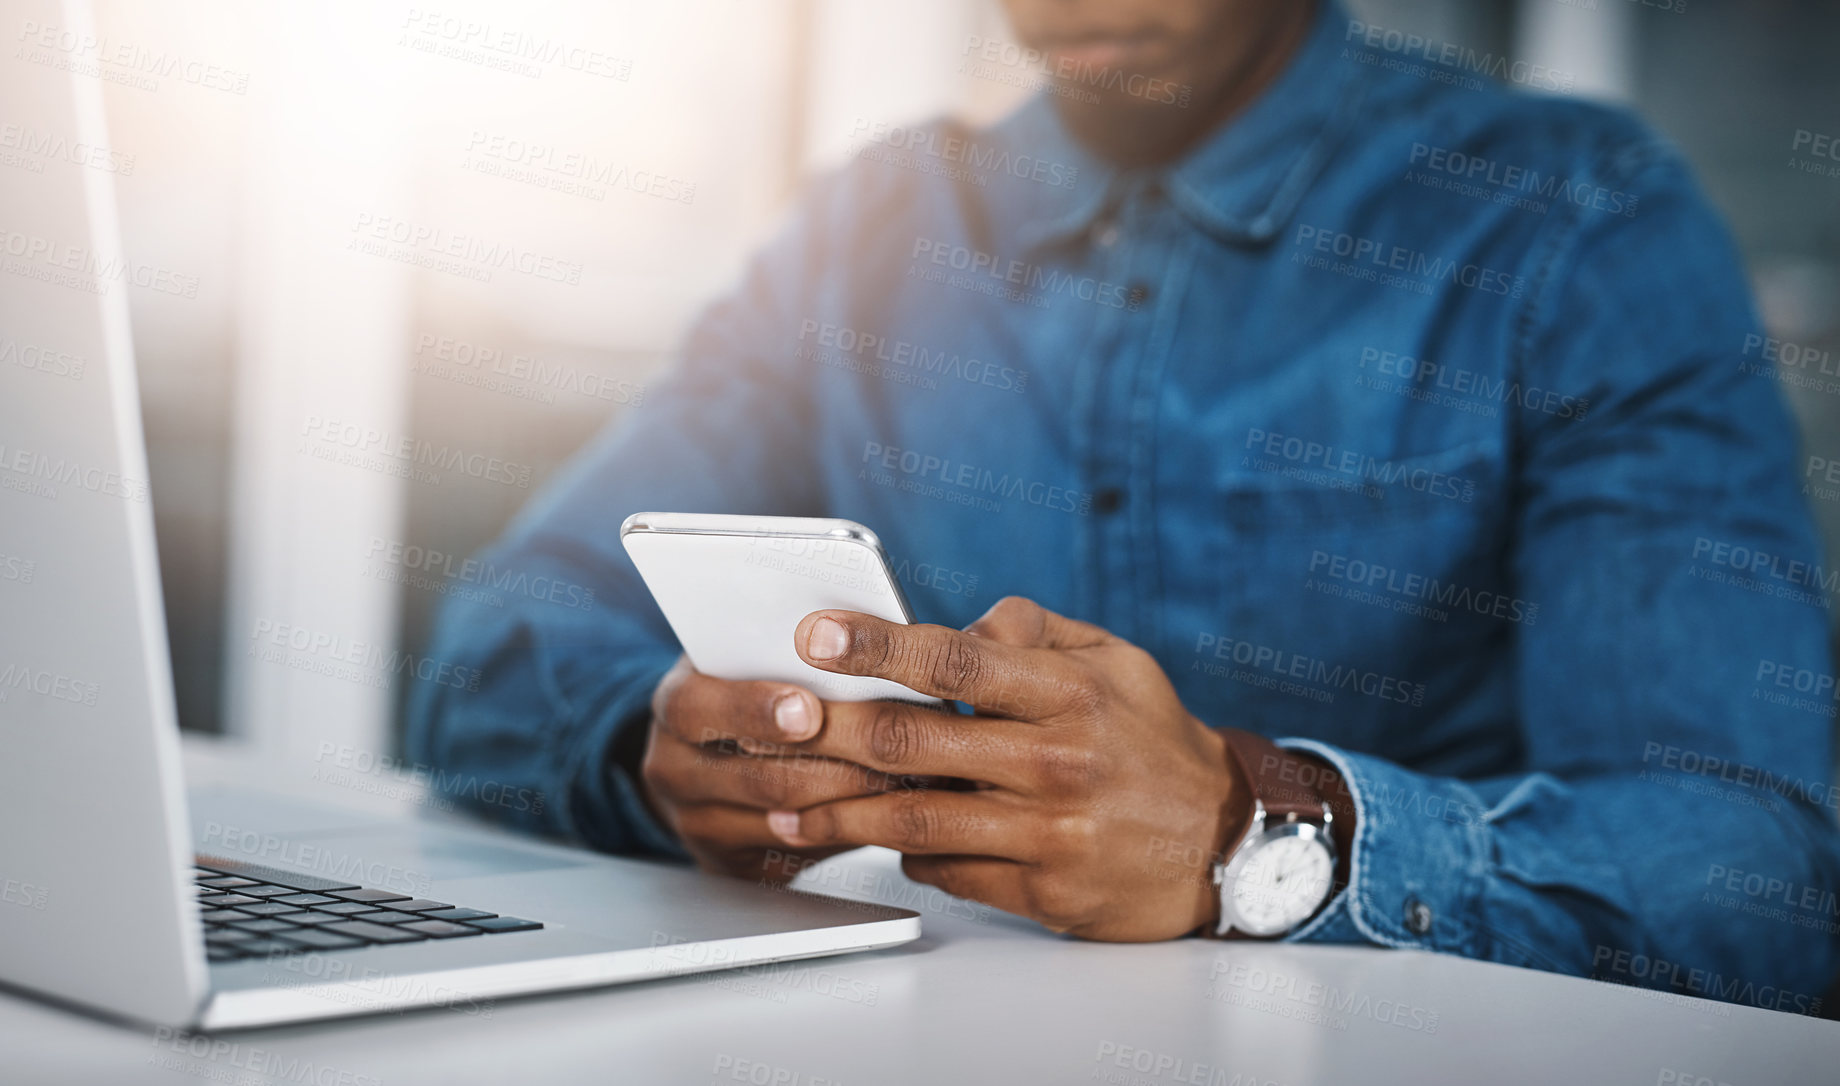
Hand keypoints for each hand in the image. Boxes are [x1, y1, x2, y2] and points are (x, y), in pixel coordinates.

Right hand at [639, 656, 918, 881]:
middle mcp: (673, 768)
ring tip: (908, 775)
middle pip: (757, 775)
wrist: (703, 760)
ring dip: (853, 798)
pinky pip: (792, 854)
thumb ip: (787, 656)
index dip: (756, 709)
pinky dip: (845, 830)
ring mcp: (697, 823)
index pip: (700, 707)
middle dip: (836, 762)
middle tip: (895, 749)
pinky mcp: (728, 863)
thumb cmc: (746, 693)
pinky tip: (885, 809)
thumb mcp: (746, 661)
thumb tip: (857, 642)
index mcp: (676, 704)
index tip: (809, 711)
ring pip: (783, 819)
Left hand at [767, 597, 1248, 940]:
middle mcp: (1057, 759)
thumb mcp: (1114, 659)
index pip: (955, 658)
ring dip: (840, 810)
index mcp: (1069, 692)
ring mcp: (1050, 832)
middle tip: (776, 720)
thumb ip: (1031, 629)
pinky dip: (904, 852)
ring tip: (787, 802)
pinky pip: (947, 870)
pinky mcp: (1044, 891)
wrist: (1225, 840)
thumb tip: (958, 622)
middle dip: (829, 729)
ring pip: (913, 818)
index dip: (876, 644)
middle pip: (912, 740)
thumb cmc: (1152, 739)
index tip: (815, 633)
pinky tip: (876, 837)